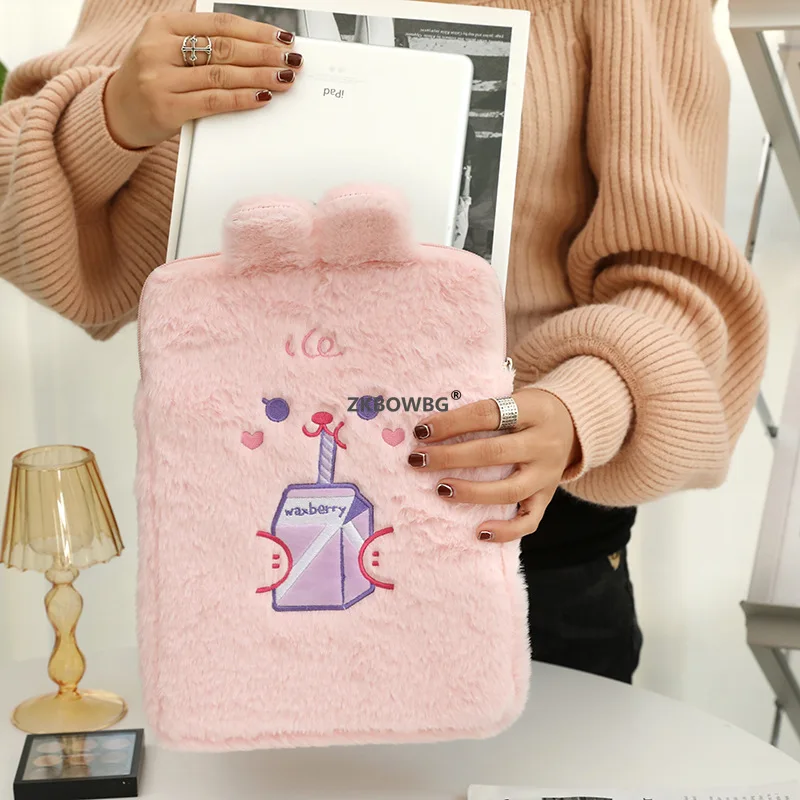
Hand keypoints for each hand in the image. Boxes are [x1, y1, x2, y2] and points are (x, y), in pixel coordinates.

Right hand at [104, 12, 302, 149]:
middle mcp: (158, 47)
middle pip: (224, 48)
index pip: (219, 24)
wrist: (117, 112)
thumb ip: (202, 44)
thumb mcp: (168, 50)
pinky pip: (214, 101)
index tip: (282, 38)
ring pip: (222, 75)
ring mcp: (160, 78)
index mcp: (163, 25)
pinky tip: (262, 97)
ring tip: (284, 78)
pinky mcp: (166, 107)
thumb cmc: (153, 80)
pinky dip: (242, 99)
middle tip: (291, 60)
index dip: (255, 30)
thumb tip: (256, 46)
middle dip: (264, 54)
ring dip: (259, 76)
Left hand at [408, 389, 579, 542]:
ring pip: (509, 490)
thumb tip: (430, 429)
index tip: (421, 430)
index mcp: (533, 410)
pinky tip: (479, 531)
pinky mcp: (548, 497)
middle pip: (494, 453)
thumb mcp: (514, 399)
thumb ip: (482, 412)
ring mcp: (548, 473)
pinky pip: (530, 521)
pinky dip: (505, 530)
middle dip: (451, 457)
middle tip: (418, 460)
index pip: (487, 414)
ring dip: (471, 492)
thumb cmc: (528, 411)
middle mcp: (544, 443)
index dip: (452, 422)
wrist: (575, 423)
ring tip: (440, 489)